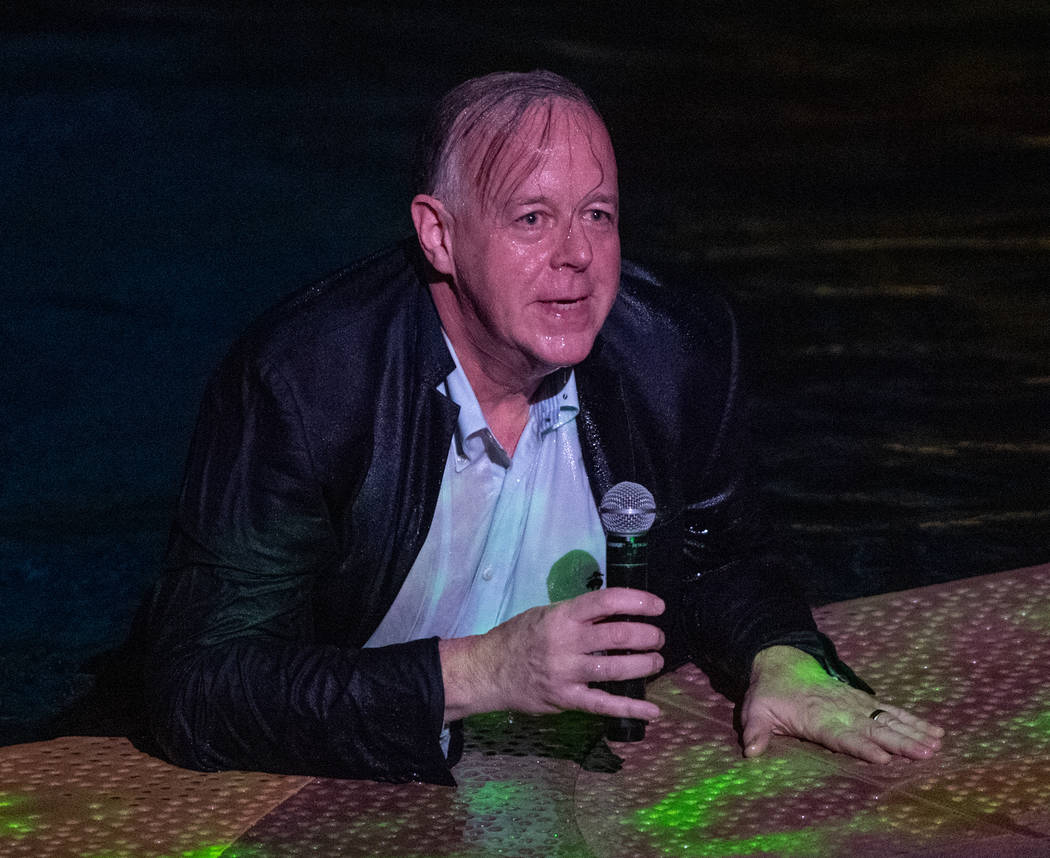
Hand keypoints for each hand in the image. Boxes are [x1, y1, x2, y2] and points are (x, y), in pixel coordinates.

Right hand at [439, 587, 664, 722]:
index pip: (606, 601)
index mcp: (562, 615)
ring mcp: (567, 673)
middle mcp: (566, 642)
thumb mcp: (546, 614)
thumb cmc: (519, 637)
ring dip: (644, 665)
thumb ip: (578, 615)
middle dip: (647, 635)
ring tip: (656, 662)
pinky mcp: (567, 699)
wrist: (489, 671)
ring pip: (616, 668)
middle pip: (618, 635)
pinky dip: (631, 708)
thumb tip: (617, 613)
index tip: (657, 606)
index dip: (637, 601)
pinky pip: (604, 704)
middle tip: (657, 638)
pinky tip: (652, 710)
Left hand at [741, 645, 944, 762]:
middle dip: (899, 741)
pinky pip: (891, 710)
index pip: (841, 734)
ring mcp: (855, 704)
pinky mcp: (863, 701)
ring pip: (887, 718)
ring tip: (936, 744)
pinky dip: (913, 720)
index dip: (861, 745)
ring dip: (913, 731)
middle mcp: (841, 710)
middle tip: (925, 753)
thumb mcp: (755, 710)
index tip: (882, 757)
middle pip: (873, 728)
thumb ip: (755, 732)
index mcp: (816, 717)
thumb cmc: (769, 694)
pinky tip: (935, 731)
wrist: (782, 662)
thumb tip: (751, 752)